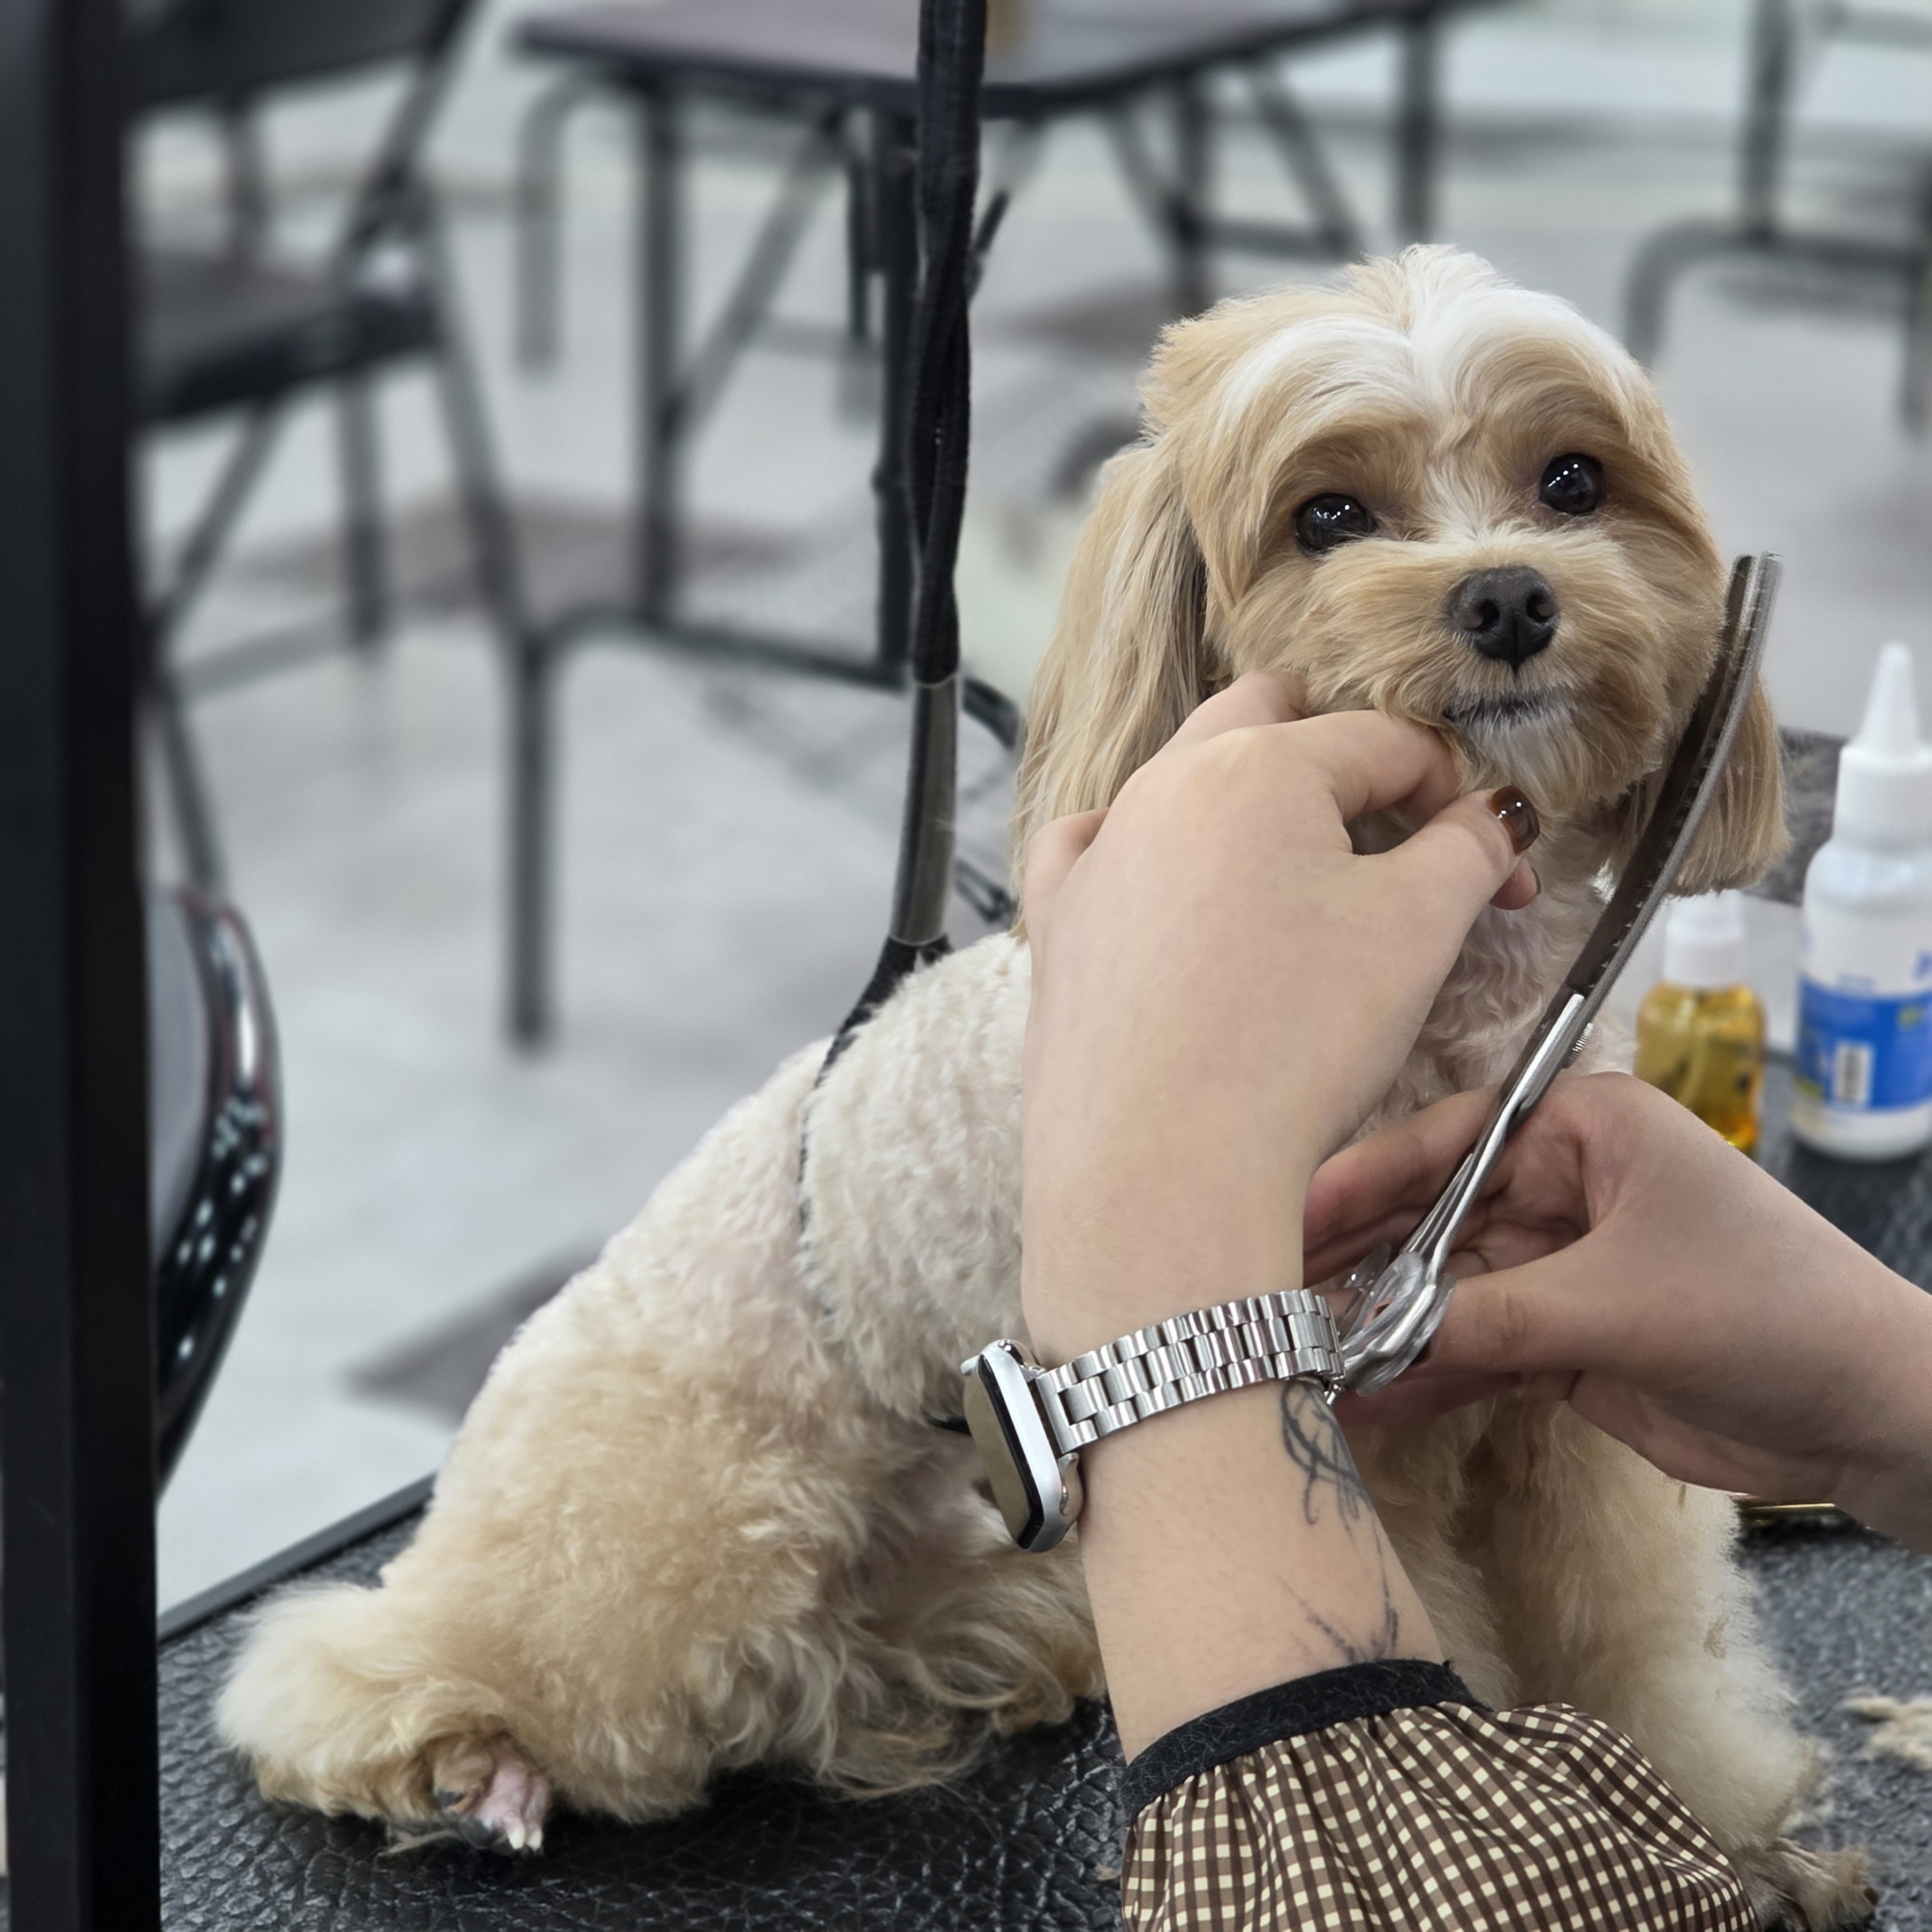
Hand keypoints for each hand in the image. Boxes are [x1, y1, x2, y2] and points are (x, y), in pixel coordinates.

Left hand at [1020, 670, 1538, 1363]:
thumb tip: (1494, 817)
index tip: (1495, 868)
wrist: (1161, 1164)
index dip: (1456, 797)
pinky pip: (1093, 855)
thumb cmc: (1292, 1039)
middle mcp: (1163, 789)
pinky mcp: (1058, 927)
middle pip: (1265, 723)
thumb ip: (1468, 849)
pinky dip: (1141, 855)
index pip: (1384, 742)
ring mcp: (1098, 856)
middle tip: (1394, 823)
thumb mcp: (1417, 928)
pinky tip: (1164, 883)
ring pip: (1178, 785)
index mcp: (1257, 765)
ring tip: (1298, 866)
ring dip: (1246, 806)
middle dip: (1340, 755)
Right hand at [1305, 1072, 1931, 1548]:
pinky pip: (1476, 1352)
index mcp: (1581, 1129)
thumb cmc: (1763, 1309)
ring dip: (1384, 1331)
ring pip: (1446, 1293)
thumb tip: (1373, 1342)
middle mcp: (1562, 1187)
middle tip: (1269, 1299)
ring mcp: (1562, 1268)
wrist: (1871, 1413)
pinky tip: (1366, 1404)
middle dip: (1359, 1265)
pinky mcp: (1567, 1341)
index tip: (1284, 1216)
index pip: (1446, 1144)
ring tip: (1301, 1364)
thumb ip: (1485, 1317)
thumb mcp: (1613, 1303)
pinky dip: (1428, 1378)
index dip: (1360, 1182)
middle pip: (1432, 1220)